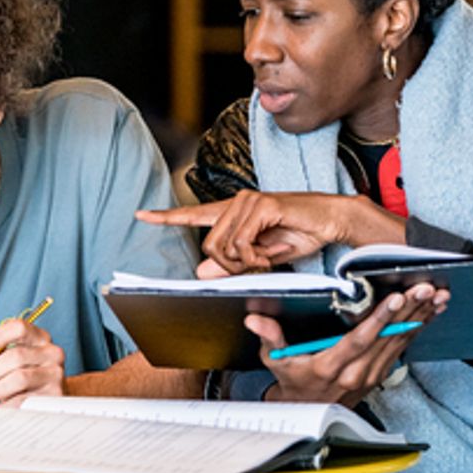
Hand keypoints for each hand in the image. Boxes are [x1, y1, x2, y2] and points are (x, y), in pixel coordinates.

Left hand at [0, 317, 65, 407]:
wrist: (49, 397)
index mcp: (39, 337)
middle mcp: (51, 352)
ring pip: (18, 379)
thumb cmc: (24, 372)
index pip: (19, 328)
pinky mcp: (53, 396)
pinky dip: (3, 405)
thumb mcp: (5, 355)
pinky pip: (23, 400)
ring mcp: (54, 374)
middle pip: (15, 356)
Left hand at [138, 191, 401, 275]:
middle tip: (258, 266)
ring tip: (271, 256)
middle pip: (210, 247)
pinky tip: (276, 250)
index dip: (166, 217)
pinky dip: (258, 258)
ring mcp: (248, 201)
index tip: (141, 214)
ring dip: (248, 263)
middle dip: (232, 267)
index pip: (193, 214)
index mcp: (233, 212)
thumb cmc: (300, 235)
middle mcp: (236, 202)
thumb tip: (201, 272)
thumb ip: (232, 263)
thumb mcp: (261, 257)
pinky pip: (243, 244)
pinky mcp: (262, 205)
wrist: (331, 221)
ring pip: (225, 248)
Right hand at [251, 282, 447, 406]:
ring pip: (400, 340)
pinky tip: (431, 310)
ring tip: (437, 294)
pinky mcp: (381, 372)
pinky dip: (419, 326)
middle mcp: (356, 371)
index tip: (395, 298)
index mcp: (331, 366)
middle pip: (387, 337)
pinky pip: (404, 346)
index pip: (359, 340)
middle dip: (409, 310)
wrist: (308, 412)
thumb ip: (270, 338)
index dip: (378, 319)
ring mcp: (372, 373)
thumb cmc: (293, 380)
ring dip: (420, 315)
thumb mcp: (276, 361)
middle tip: (426, 287)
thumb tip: (256, 319)